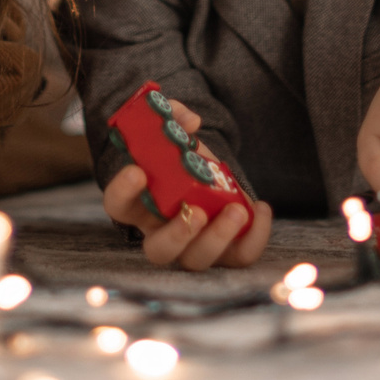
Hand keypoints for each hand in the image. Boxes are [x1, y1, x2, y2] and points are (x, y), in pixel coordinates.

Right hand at [98, 102, 273, 270]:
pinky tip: (260, 208)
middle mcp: (162, 231)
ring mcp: (195, 246)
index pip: (118, 206)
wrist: (213, 175)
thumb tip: (189, 122)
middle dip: (178, 235)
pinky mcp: (227, 250)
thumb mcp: (175, 132)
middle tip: (196, 211)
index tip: (137, 171)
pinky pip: (240, 257)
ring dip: (217, 238)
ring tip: (236, 209)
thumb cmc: (185, 158)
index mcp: (140, 203)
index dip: (122, 192)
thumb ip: (175, 119)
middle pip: (159, 251)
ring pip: (197, 260)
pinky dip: (255, 237)